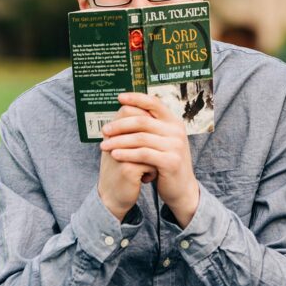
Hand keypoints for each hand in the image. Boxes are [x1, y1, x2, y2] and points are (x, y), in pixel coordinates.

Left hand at [99, 92, 199, 226]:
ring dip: (119, 141)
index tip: (119, 97)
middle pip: (142, 121)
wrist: (181, 188)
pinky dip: (126, 153)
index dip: (136, 98)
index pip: (154, 103)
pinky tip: (114, 155)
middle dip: (120, 125)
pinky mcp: (171, 161)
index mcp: (173, 122)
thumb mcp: (161, 140)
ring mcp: (175, 146)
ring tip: (104, 145)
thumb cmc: (165, 162)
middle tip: (104, 130)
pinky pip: (143, 154)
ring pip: (140, 138)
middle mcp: (176, 130)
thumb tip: (126, 108)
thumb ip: (150, 126)